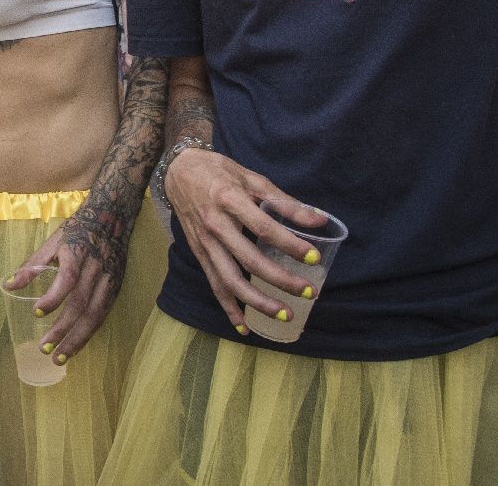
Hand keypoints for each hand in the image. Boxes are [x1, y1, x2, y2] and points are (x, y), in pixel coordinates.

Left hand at [7, 206, 127, 362]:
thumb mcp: (53, 241)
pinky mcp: (115, 290)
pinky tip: (75, 347)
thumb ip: (32, 265)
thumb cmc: (77, 230)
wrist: (113, 219)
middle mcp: (95, 269)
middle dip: (63, 329)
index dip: (54, 296)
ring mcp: (108, 281)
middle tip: (44, 348)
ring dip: (76, 339)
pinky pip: (101, 316)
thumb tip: (8, 285)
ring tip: (59, 358)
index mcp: (77, 253)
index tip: (37, 312)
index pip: (68, 277)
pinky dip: (88, 334)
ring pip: (94, 315)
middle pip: (80, 303)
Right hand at [163, 148, 327, 330]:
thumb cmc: (219, 172)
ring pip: (230, 280)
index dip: (290, 245)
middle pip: (250, 260)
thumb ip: (284, 201)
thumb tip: (319, 219)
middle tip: (308, 291)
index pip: (265, 228)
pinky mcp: (199, 254)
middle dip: (281, 280)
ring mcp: (204, 243)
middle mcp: (215, 225)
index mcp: (230, 200)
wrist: (178, 171)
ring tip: (283, 313)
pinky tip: (244, 326)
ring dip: (257, 301)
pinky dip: (229, 308)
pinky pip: (214, 285)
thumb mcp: (251, 178)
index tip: (314, 257)